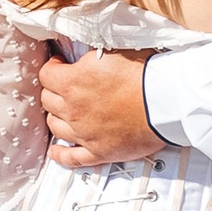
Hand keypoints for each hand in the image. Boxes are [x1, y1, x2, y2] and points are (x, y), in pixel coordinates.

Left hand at [38, 49, 161, 166]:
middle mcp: (73, 110)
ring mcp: (83, 134)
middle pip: (48, 101)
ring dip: (57, 117)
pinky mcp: (98, 152)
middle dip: (54, 91)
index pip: (46, 75)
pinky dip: (61, 155)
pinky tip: (56, 151)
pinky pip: (71, 158)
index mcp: (72, 82)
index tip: (60, 65)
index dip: (52, 68)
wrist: (165, 101)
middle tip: (65, 87)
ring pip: (55, 127)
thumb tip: (81, 57)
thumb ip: (89, 57)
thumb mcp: (110, 52)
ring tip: (65, 112)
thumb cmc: (143, 74)